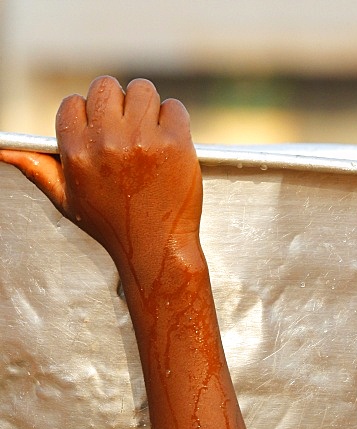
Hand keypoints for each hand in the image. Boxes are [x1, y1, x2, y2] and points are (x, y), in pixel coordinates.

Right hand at [0, 77, 201, 282]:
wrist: (156, 250)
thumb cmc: (111, 226)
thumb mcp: (66, 200)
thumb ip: (38, 169)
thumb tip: (5, 152)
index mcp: (77, 152)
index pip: (74, 103)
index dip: (88, 115)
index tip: (101, 132)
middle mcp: (107, 142)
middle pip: (105, 87)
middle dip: (117, 103)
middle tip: (128, 129)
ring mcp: (143, 140)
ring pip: (142, 89)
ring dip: (147, 106)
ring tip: (150, 133)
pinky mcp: (175, 143)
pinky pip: (174, 107)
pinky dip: (174, 120)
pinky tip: (171, 143)